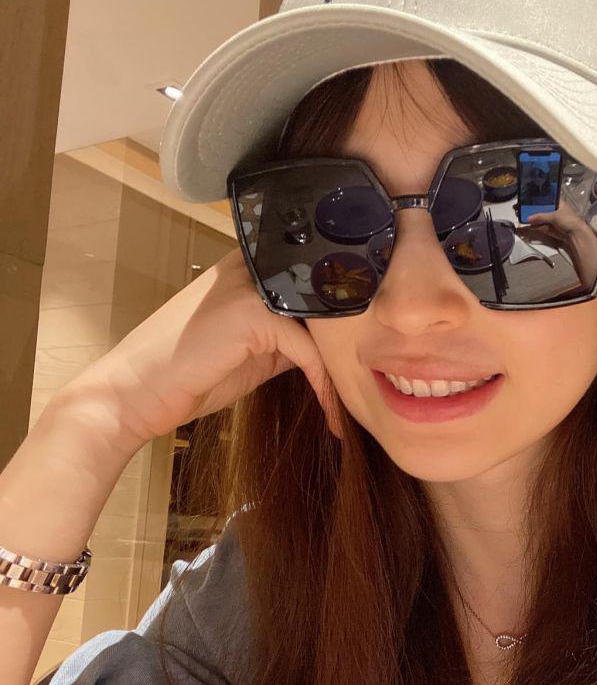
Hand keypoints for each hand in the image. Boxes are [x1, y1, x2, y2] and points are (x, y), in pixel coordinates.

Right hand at [55, 248, 343, 452]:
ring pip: (323, 320)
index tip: (365, 349)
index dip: (341, 307)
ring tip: (357, 399)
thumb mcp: (250, 350)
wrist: (135, 393)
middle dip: (353, 334)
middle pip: (324, 291)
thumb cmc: (188, 374)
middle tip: (373, 375)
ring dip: (345, 363)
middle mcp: (251, 267)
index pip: (310, 274)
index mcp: (248, 268)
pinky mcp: (254, 316)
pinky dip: (325, 387)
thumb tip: (333, 348)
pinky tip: (333, 417)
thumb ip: (287, 337)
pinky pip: (308, 352)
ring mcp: (252, 287)